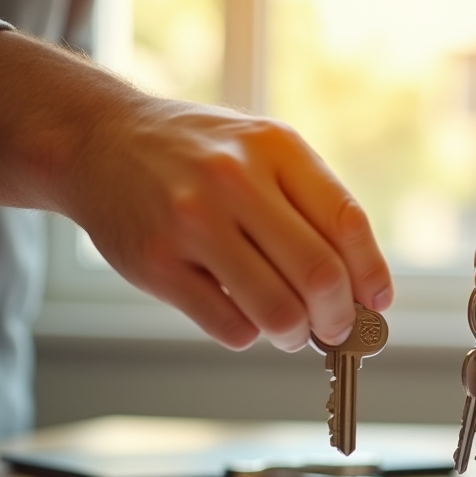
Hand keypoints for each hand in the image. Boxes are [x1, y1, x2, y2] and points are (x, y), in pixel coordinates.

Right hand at [64, 101, 392, 351]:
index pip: (346, 223)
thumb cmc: (196, 154)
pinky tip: (243, 317)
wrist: (99, 141)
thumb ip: (309, 203)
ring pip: (278, 310)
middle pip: (319, 274)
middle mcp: (234, 180)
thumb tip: (360, 284)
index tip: (376, 303)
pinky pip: (230, 326)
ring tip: (292, 332)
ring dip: (296, 335)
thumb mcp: (260, 149)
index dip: (371, 274)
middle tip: (335, 329)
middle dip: (339, 317)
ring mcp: (192, 222)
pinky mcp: (157, 264)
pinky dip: (249, 335)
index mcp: (274, 148)